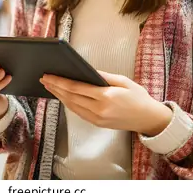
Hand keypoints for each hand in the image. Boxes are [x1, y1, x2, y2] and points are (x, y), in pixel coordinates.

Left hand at [40, 71, 172, 136]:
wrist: (148, 118)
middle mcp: (99, 110)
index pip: (76, 88)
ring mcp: (97, 119)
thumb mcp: (123, 80)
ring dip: (59, 96)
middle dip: (55, 88)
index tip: (49, 75)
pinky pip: (78, 112)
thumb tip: (85, 69)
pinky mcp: (97, 124)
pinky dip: (68, 103)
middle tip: (44, 79)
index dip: (60, 81)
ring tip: (50, 86)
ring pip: (72, 106)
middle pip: (70, 98)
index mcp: (106, 97)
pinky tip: (63, 96)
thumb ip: (103, 76)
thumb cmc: (138, 97)